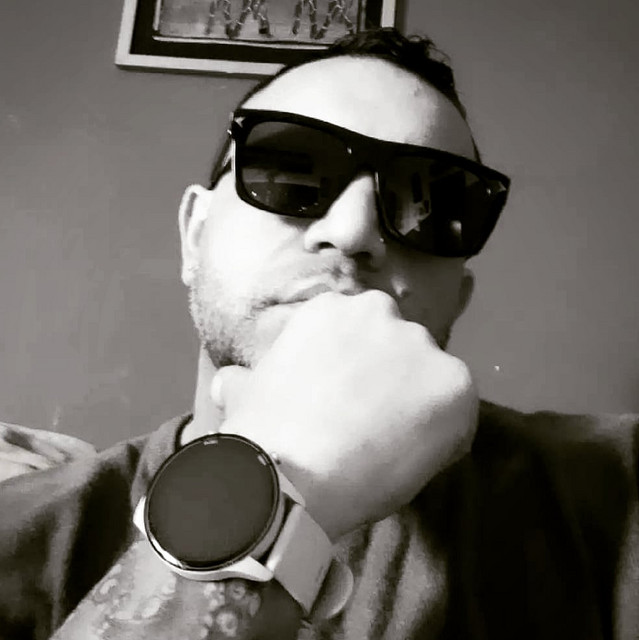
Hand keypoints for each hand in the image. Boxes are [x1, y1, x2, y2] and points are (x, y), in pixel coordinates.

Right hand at [214, 291, 477, 540]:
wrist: (290, 475)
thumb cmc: (262, 434)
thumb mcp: (244, 392)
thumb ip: (248, 378)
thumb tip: (231, 382)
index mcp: (331, 310)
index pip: (365, 338)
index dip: (359, 376)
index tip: (346, 405)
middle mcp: (380, 312)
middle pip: (400, 350)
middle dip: (391, 380)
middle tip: (370, 424)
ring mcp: (420, 344)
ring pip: (430, 378)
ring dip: (418, 405)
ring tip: (390, 447)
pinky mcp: (454, 382)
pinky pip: (458, 411)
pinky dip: (446, 436)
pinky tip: (413, 459)